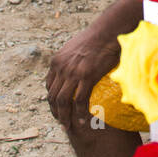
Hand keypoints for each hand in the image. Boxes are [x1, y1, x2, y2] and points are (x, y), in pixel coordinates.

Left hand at [45, 10, 131, 128]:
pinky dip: (80, 113)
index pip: (49, 86)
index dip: (52, 100)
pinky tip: (83, 120)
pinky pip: (80, 100)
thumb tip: (76, 68)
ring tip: (69, 126)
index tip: (58, 109)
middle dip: (55, 112)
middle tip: (62, 122)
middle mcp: (61, 67)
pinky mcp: (87, 76)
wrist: (108, 30)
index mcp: (57, 61)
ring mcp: (73, 72)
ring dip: (64, 116)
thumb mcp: (75, 47)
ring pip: (63, 101)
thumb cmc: (97, 37)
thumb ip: (71, 59)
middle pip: (53, 96)